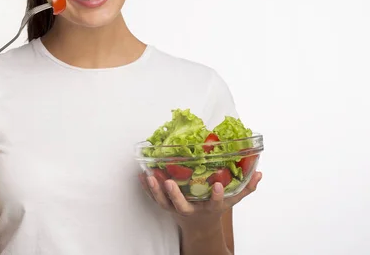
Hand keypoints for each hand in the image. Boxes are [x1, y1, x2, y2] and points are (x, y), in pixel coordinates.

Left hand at [139, 171, 262, 228]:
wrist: (200, 227)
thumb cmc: (215, 209)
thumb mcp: (232, 200)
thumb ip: (246, 187)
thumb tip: (259, 172)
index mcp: (209, 209)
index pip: (215, 203)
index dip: (216, 195)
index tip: (217, 185)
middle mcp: (192, 210)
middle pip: (181, 205)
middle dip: (174, 195)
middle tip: (168, 182)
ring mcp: (177, 209)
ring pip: (163, 203)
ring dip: (155, 191)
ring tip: (150, 177)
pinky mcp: (166, 207)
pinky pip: (154, 199)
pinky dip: (147, 189)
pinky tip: (142, 175)